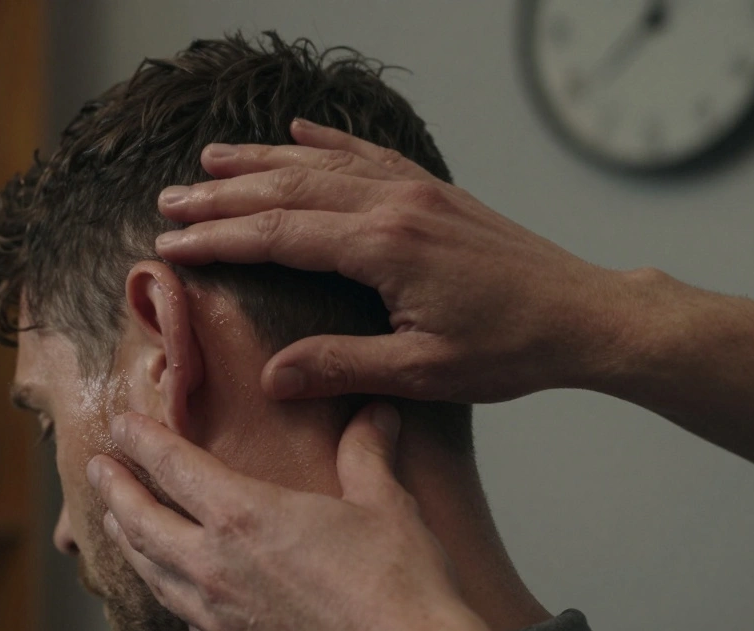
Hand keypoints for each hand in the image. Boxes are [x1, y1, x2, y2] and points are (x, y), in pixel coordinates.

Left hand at [87, 402, 472, 630]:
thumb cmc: (401, 592)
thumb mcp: (386, 505)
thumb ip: (367, 454)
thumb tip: (377, 414)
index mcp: (244, 517)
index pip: (172, 465)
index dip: (141, 439)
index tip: (121, 424)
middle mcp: (215, 568)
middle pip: (141, 522)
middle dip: (114, 491)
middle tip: (97, 470)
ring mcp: (218, 621)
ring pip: (153, 575)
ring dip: (130, 544)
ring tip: (119, 526)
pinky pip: (185, 622)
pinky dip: (171, 597)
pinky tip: (178, 594)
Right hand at [155, 118, 634, 403]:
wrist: (584, 315)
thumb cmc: (510, 350)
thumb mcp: (422, 372)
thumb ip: (342, 365)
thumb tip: (272, 377)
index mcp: (386, 247)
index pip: (278, 236)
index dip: (218, 241)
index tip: (171, 246)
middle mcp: (396, 205)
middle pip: (288, 190)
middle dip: (223, 196)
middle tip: (169, 202)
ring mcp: (417, 191)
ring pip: (322, 164)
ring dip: (261, 161)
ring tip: (211, 160)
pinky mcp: (435, 192)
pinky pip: (368, 155)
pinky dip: (327, 141)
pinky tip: (299, 131)